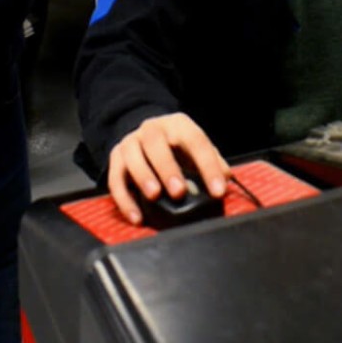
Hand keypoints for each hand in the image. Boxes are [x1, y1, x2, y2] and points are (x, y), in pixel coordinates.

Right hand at [107, 113, 229, 224]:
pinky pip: (116, 178)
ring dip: (143, 176)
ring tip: (154, 196)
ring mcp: (131, 142)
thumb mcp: (196, 148)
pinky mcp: (116, 158)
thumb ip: (212, 161)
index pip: (196, 141)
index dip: (208, 166)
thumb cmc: (176, 146)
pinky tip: (137, 217)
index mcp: (178, 125)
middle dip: (167, 167)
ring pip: (133, 156)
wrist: (146, 135)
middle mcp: (152, 129)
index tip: (218, 190)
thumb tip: (225, 178)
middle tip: (179, 191)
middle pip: (156, 143)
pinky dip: (124, 199)